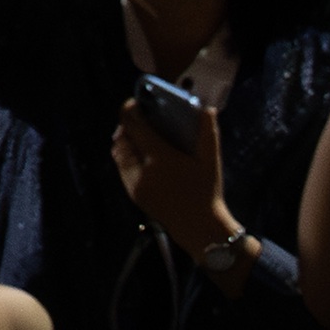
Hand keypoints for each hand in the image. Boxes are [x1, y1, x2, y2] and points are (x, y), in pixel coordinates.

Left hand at [109, 83, 231, 254]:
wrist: (200, 228)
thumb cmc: (207, 192)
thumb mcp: (211, 161)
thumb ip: (208, 132)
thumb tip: (208, 108)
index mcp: (160, 158)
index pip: (135, 126)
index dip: (131, 109)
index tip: (136, 102)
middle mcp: (142, 170)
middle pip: (122, 137)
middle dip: (127, 124)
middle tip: (137, 116)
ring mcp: (135, 184)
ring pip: (118, 152)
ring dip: (124, 139)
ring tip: (136, 132)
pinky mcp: (133, 193)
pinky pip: (121, 167)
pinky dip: (124, 155)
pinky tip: (136, 152)